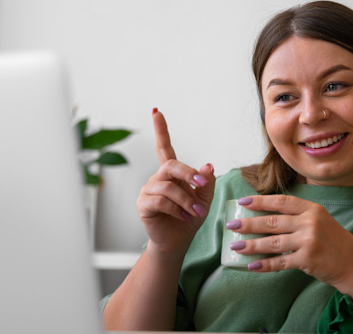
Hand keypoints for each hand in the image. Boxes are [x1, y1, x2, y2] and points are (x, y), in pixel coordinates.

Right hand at [136, 109, 215, 254]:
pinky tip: (183, 217)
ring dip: (186, 200)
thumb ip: (206, 182)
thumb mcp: (205, 199)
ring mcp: (149, 190)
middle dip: (188, 174)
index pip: (164, 147)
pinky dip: (176, 209)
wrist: (178, 240)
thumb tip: (208, 166)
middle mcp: (158, 178)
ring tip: (195, 212)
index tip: (156, 111)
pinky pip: (160, 201)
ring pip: (168, 187)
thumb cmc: (190, 217)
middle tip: (202, 186)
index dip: (161, 129)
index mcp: (172, 173)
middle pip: (171, 165)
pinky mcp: (143, 204)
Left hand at [227, 195, 352, 288]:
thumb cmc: (333, 240)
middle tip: (232, 225)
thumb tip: (266, 215)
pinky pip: (280, 262)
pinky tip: (252, 265)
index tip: (243, 202)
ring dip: (252, 245)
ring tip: (236, 246)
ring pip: (273, 242)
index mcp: (312, 209)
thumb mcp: (319, 219)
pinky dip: (265, 264)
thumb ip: (298, 216)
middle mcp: (310, 222)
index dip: (260, 201)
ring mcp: (309, 241)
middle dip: (249, 224)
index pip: (281, 202)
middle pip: (273, 221)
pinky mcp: (307, 259)